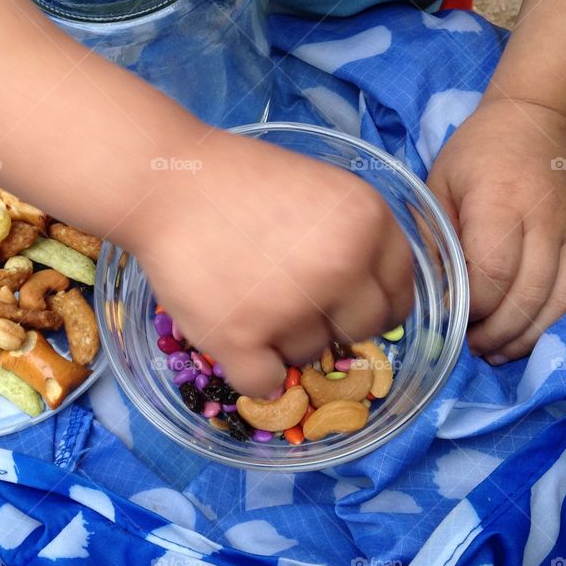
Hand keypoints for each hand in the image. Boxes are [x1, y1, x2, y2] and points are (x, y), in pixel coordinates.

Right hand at [128, 132, 413, 395]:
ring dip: (281, 339)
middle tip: (290, 299)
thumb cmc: (240, 182)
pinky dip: (248, 368)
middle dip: (330, 322)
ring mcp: (292, 306)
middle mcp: (342, 267)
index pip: (399, 294)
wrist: (165, 182)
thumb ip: (354, 239)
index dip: (374, 305)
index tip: (350, 308)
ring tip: (245, 294)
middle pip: (361, 331)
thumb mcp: (322, 191)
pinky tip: (231, 330)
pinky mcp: (242, 337)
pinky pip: (264, 383)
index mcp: (369, 224)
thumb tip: (369, 298)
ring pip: (308, 355)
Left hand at [426, 99, 565, 362]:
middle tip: (470, 347)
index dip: (472, 308)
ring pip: (558, 301)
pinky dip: (554, 321)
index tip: (451, 319)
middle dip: (496, 332)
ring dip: (526, 335)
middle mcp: (543, 222)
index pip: (492, 274)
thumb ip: (434, 234)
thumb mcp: (439, 183)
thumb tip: (424, 287)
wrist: (538, 118)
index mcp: (500, 204)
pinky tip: (527, 333)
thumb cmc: (477, 152)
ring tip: (495, 351)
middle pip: (527, 296)